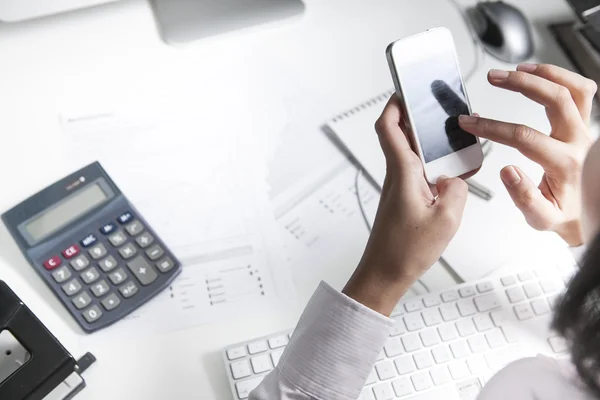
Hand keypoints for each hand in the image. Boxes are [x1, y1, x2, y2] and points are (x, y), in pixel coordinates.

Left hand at [343, 95, 467, 315]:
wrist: (384, 274)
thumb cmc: (405, 251)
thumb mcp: (446, 219)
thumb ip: (456, 190)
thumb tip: (454, 178)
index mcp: (403, 173)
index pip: (388, 127)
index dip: (394, 103)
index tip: (405, 88)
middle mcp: (396, 176)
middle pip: (399, 136)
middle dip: (415, 118)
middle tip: (436, 110)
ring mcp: (398, 189)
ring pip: (409, 155)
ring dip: (426, 145)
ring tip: (451, 142)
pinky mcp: (402, 200)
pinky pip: (416, 175)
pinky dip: (431, 168)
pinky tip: (450, 177)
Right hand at [458, 64, 596, 245]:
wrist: (590, 215)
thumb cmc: (564, 216)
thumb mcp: (541, 219)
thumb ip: (524, 197)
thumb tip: (507, 171)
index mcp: (564, 165)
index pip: (524, 137)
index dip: (492, 127)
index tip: (469, 122)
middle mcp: (579, 143)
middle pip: (555, 99)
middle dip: (521, 84)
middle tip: (494, 77)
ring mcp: (585, 131)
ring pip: (575, 89)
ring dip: (546, 73)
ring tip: (517, 68)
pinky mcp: (585, 125)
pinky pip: (581, 92)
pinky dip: (561, 77)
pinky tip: (538, 75)